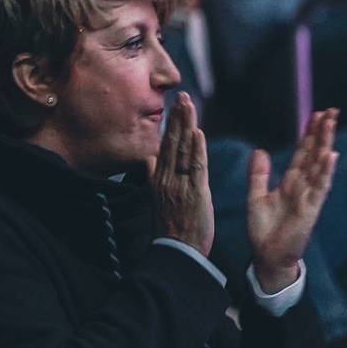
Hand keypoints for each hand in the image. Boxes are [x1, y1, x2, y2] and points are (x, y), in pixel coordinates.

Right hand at [153, 92, 217, 253]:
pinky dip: (197, 149)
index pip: (164, 146)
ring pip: (183, 150)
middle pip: (172, 142)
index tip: (174, 105)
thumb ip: (154, 177)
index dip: (170, 124)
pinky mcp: (194, 194)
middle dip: (178, 117)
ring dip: (186, 125)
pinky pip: (195, 167)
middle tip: (182, 95)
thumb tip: (148, 158)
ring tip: (189, 105)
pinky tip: (198, 132)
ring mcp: (180, 185)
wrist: (178, 252)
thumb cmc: (171, 228)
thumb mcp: (157, 199)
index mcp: (158, 179)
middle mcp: (166, 179)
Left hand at [245, 109, 338, 291]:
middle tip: (331, 110)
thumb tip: (260, 151)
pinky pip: (320, 187)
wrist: (267, 256)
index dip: (309, 133)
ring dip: (326, 144)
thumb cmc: (264, 230)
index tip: (316, 114)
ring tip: (331, 124)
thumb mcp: (256, 197)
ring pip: (320, 165)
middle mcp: (303, 186)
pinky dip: (326, 171)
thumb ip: (259, 175)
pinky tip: (331, 155)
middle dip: (322, 132)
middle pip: (315, 153)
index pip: (303, 152)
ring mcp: (309, 197)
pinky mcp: (311, 209)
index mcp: (291, 182)